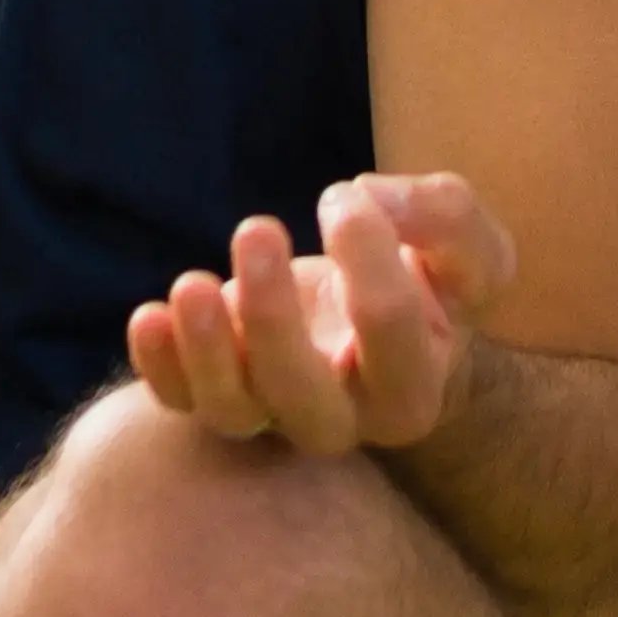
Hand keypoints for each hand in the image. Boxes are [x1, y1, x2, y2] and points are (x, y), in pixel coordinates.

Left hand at [123, 171, 519, 456]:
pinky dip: (160, 365)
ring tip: (192, 284)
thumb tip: (364, 196)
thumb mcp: (468, 246)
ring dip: (204, 348)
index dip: (368, 260)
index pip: (391, 334)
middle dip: (272, 317)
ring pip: (233, 409)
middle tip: (257, 229)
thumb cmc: (431, 280)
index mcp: (414, 389)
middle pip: (301, 393)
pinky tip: (149, 316)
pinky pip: (181, 400)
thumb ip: (441, 217)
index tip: (346, 196)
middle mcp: (344, 421)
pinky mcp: (224, 396)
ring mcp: (276, 416)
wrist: (390, 326)